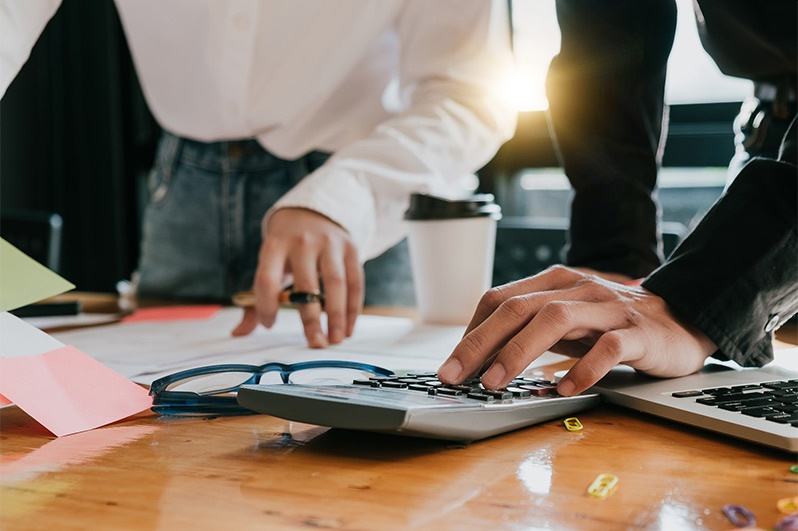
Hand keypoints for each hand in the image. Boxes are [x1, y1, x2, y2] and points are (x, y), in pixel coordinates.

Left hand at [232, 208, 363, 347]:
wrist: (313, 210)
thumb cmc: (286, 246)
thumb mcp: (268, 262)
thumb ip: (256, 298)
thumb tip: (238, 333)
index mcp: (275, 246)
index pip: (267, 279)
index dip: (266, 306)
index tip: (269, 325)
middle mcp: (303, 243)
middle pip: (306, 285)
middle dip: (311, 319)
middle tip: (316, 344)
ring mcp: (329, 244)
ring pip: (335, 283)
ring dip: (337, 315)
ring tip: (336, 339)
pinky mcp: (350, 248)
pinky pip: (355, 281)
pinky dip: (353, 307)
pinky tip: (349, 327)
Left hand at [436, 266, 716, 394]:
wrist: (679, 319)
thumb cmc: (610, 324)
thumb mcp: (564, 321)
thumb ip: (528, 330)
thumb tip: (478, 358)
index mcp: (554, 282)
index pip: (500, 299)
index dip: (471, 331)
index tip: (451, 365)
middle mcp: (577, 289)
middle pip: (519, 308)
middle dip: (481, 343)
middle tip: (456, 376)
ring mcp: (608, 309)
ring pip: (556, 319)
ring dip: (519, 352)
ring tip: (496, 382)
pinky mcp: (639, 334)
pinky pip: (608, 348)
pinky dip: (584, 368)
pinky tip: (565, 388)